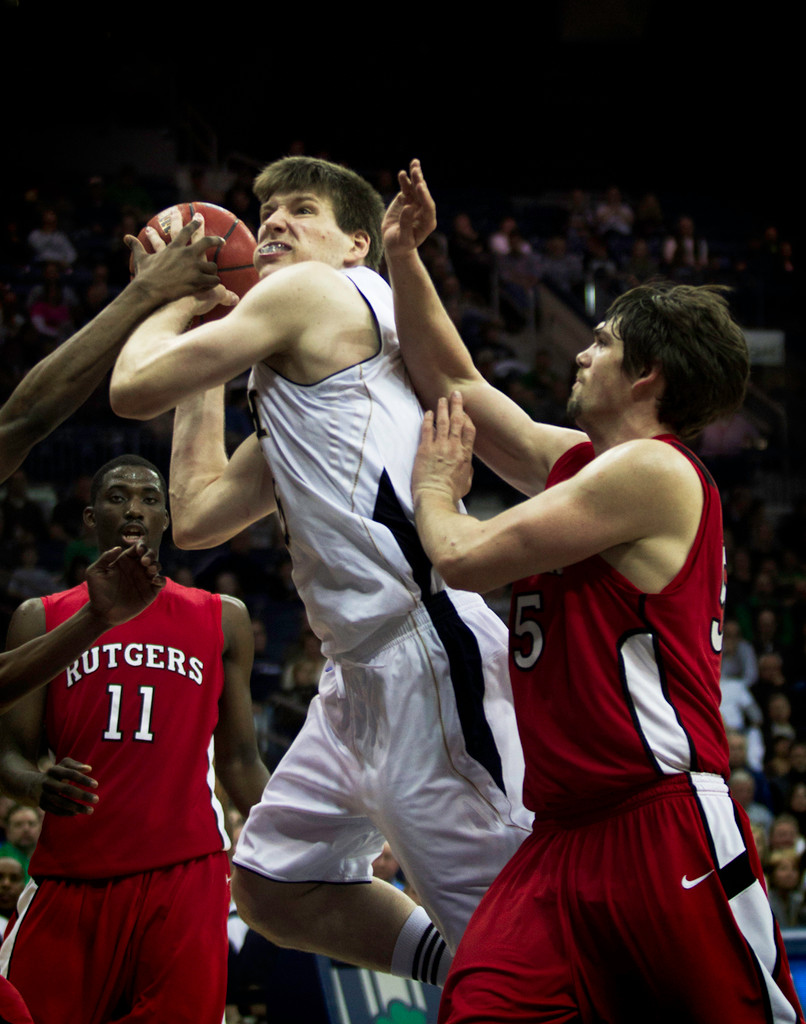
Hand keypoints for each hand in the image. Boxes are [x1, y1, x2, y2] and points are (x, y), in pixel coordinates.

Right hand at [39, 757, 98, 815]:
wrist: (31, 785)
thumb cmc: (56, 773)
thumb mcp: (63, 765)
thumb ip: (76, 765)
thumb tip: (89, 769)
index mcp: (54, 770)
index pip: (71, 774)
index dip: (83, 779)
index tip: (96, 785)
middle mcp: (47, 782)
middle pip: (66, 789)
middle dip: (82, 795)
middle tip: (97, 799)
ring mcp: (44, 795)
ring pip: (61, 803)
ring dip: (77, 807)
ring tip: (90, 810)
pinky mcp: (42, 805)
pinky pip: (56, 811)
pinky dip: (67, 813)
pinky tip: (78, 813)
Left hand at [85, 539, 165, 627]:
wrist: (102, 613)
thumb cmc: (97, 592)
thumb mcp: (94, 572)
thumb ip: (105, 558)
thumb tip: (118, 548)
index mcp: (124, 561)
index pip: (137, 549)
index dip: (141, 546)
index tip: (139, 550)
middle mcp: (136, 569)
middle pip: (150, 555)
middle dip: (151, 554)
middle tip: (145, 561)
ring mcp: (144, 580)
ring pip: (157, 567)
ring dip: (156, 565)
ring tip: (149, 569)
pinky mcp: (150, 592)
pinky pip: (161, 582)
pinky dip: (161, 579)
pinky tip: (154, 580)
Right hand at [125, 208, 224, 304]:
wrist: (149, 290)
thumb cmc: (145, 275)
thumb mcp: (141, 259)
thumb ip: (136, 246)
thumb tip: (126, 237)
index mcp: (174, 248)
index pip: (186, 231)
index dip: (194, 224)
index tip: (200, 218)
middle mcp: (186, 254)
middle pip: (205, 242)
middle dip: (216, 240)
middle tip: (222, 240)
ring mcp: (193, 267)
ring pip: (212, 266)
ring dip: (213, 270)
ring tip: (214, 273)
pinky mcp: (197, 281)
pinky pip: (213, 281)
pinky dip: (214, 283)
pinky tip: (216, 285)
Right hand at [382, 159, 436, 257]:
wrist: (393, 244)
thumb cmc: (399, 245)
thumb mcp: (402, 239)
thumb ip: (406, 225)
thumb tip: (408, 207)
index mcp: (427, 223)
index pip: (428, 207)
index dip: (425, 196)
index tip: (419, 186)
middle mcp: (423, 211)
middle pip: (424, 195)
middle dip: (420, 182)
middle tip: (416, 172)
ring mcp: (415, 204)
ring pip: (416, 188)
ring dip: (416, 177)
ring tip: (414, 164)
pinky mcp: (406, 200)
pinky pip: (406, 188)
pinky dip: (405, 180)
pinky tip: (403, 173)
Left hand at [413, 391, 475, 506]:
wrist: (435, 497)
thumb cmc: (451, 493)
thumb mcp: (467, 482)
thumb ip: (468, 470)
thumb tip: (468, 465)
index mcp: (466, 455)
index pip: (470, 430)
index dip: (468, 418)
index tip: (465, 412)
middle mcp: (454, 447)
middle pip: (457, 421)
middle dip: (457, 406)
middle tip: (456, 394)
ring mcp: (439, 447)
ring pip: (443, 422)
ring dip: (443, 408)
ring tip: (442, 398)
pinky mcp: (425, 449)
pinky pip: (427, 429)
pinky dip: (428, 419)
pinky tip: (428, 412)